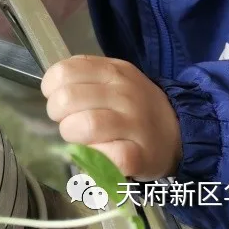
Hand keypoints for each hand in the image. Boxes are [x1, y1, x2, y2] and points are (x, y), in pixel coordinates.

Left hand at [42, 55, 181, 179]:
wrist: (178, 131)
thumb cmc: (133, 107)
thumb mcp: (113, 80)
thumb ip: (83, 79)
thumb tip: (50, 92)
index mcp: (112, 71)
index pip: (65, 72)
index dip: (51, 88)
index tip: (55, 98)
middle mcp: (124, 93)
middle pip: (68, 99)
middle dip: (58, 115)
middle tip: (68, 122)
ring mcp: (134, 123)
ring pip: (86, 125)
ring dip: (73, 136)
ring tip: (79, 140)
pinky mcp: (140, 154)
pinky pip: (108, 156)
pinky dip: (95, 158)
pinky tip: (97, 155)